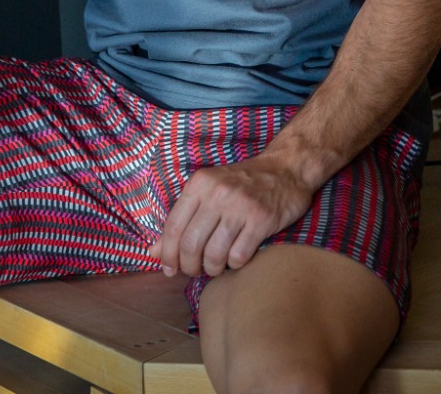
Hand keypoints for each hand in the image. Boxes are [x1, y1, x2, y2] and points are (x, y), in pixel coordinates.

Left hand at [155, 154, 319, 277]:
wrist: (286, 169)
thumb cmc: (242, 184)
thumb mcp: (208, 192)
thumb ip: (182, 220)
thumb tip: (154, 252)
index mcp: (200, 184)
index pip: (174, 227)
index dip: (167, 254)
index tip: (168, 269)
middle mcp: (218, 194)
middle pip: (191, 244)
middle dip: (189, 266)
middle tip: (194, 271)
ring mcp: (241, 207)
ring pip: (214, 254)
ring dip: (212, 269)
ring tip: (215, 267)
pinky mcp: (262, 220)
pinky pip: (239, 256)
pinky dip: (234, 264)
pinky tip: (236, 258)